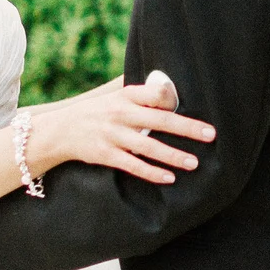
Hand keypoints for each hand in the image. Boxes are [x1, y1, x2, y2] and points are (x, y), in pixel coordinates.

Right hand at [26, 75, 215, 185]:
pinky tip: (168, 177)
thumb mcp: (116, 97)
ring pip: (148, 147)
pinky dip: (152, 172)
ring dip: (173, 155)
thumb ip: (142, 96)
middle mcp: (120, 113)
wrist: (60, 130)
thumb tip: (171, 92)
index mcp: (126, 95)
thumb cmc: (98, 111)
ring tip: (193, 163)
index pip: (154, 93)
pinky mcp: (105, 154)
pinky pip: (133, 165)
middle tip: (210, 135)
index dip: (173, 99)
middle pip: (159, 120)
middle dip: (187, 128)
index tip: (192, 105)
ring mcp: (112, 135)